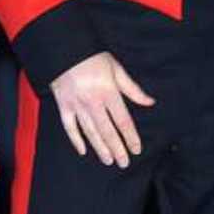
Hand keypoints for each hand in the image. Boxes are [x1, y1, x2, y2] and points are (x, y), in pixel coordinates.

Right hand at [50, 51, 153, 166]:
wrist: (64, 50)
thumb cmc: (93, 58)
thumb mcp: (116, 69)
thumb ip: (132, 89)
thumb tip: (149, 102)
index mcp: (109, 92)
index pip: (123, 121)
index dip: (131, 137)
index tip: (136, 149)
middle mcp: (93, 102)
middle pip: (108, 131)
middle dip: (117, 148)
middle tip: (124, 163)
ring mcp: (77, 105)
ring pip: (90, 132)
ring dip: (100, 148)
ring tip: (108, 160)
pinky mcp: (64, 106)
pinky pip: (70, 127)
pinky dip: (76, 140)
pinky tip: (83, 151)